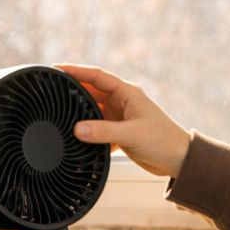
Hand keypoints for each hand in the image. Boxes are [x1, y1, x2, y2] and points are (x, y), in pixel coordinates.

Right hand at [57, 63, 192, 177]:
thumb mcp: (131, 134)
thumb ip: (103, 131)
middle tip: (51, 92)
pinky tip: (76, 139)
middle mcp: (122, 102)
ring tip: (59, 116)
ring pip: (93, 112)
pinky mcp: (119, 133)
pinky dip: (88, 134)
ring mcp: (120, 118)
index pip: (97, 76)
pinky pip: (98, 130)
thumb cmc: (163, 141)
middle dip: (73, 92)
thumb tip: (77, 129)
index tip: (57, 68)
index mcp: (127, 93)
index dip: (77, 70)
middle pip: (92, 92)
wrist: (178, 160)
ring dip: (80, 116)